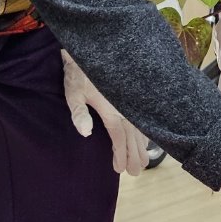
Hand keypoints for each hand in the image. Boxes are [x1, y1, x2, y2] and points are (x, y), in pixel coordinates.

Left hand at [61, 51, 148, 176]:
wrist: (94, 49)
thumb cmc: (79, 73)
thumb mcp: (73, 92)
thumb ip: (79, 113)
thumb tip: (86, 134)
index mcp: (112, 110)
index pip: (119, 138)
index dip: (121, 154)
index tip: (120, 169)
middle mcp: (126, 107)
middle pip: (133, 137)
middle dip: (135, 155)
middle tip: (136, 172)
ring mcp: (131, 102)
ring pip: (141, 128)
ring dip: (142, 146)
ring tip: (144, 161)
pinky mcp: (133, 96)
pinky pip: (143, 118)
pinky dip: (145, 131)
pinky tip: (146, 138)